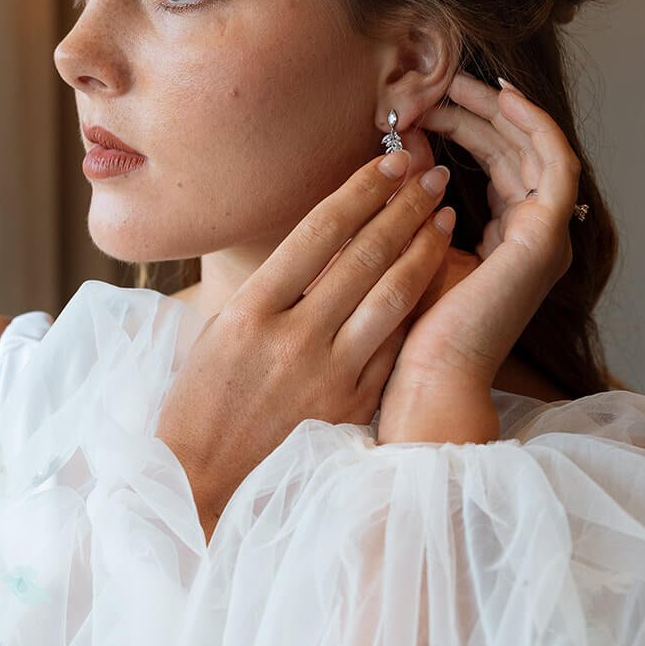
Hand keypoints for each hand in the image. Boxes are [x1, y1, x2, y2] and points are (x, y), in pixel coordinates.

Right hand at [155, 146, 454, 539]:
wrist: (202, 484)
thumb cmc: (200, 404)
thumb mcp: (218, 333)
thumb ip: (268, 291)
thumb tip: (317, 244)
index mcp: (250, 311)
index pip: (319, 231)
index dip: (361, 189)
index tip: (389, 161)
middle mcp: (293, 337)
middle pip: (363, 254)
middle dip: (403, 205)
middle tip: (431, 171)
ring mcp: (328, 373)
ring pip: (390, 295)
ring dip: (423, 246)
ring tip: (444, 212)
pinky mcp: (352, 405)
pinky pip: (394, 343)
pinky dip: (417, 303)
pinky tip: (435, 275)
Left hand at [380, 73, 580, 423]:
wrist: (428, 376)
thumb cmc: (413, 327)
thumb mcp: (413, 246)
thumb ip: (416, 201)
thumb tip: (406, 151)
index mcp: (509, 241)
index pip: (498, 165)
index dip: (466, 128)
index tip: (424, 105)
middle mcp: (536, 236)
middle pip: (517, 151)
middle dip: (480, 112)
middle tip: (440, 82)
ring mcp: (547, 237)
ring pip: (535, 148)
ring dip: (500, 110)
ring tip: (460, 82)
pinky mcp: (546, 237)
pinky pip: (555, 162)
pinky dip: (533, 123)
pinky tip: (501, 96)